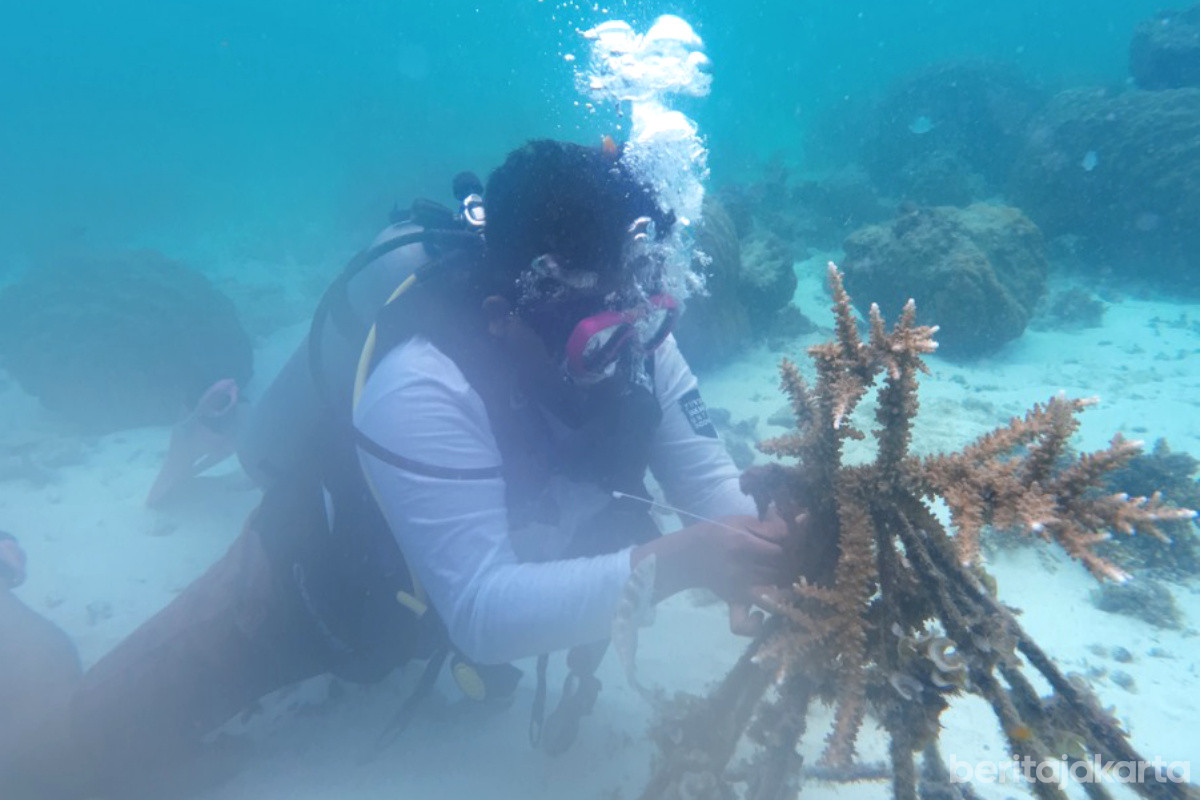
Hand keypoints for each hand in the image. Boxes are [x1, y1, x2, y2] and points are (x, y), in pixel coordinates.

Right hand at [630, 508, 796, 635]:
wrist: (690, 555)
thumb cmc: (719, 533)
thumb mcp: (741, 521)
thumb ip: (770, 523)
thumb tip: (804, 517)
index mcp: (743, 544)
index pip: (782, 548)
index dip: (798, 544)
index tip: (801, 540)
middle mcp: (741, 569)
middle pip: (783, 571)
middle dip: (798, 564)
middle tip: (802, 558)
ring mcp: (738, 590)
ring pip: (774, 598)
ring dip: (789, 591)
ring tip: (792, 581)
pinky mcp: (734, 603)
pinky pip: (740, 625)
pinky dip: (754, 626)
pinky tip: (762, 615)